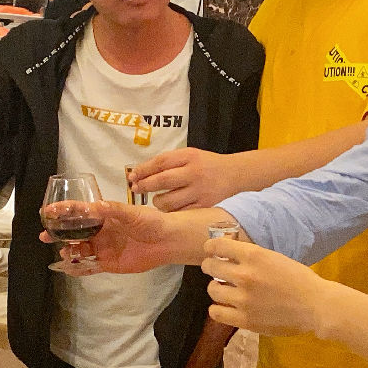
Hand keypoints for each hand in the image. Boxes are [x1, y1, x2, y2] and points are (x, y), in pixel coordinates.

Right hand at [40, 201, 207, 273]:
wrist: (165, 241)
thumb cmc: (150, 221)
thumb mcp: (132, 212)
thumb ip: (113, 210)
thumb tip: (94, 206)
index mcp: (103, 216)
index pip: (79, 212)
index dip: (63, 211)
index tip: (48, 212)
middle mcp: (99, 232)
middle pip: (74, 233)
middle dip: (58, 234)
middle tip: (45, 236)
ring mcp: (102, 248)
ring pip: (79, 250)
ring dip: (68, 251)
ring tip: (63, 252)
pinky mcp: (108, 263)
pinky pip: (89, 267)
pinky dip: (79, 269)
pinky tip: (68, 269)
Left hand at [132, 147, 246, 210]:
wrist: (235, 173)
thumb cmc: (207, 164)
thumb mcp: (190, 155)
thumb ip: (170, 162)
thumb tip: (142, 172)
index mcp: (189, 156)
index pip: (161, 162)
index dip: (143, 169)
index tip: (132, 176)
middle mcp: (194, 173)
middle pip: (162, 181)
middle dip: (145, 186)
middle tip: (136, 189)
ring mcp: (199, 190)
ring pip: (169, 201)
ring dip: (157, 202)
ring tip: (156, 200)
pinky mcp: (204, 205)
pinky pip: (181, 212)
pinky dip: (171, 212)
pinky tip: (169, 209)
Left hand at [202, 239, 335, 337]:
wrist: (315, 305)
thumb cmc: (299, 279)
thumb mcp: (274, 258)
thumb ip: (252, 257)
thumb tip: (229, 254)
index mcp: (254, 256)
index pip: (217, 246)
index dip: (210, 248)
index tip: (210, 251)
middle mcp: (244, 275)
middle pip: (210, 267)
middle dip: (210, 266)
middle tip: (215, 270)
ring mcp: (242, 299)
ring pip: (212, 290)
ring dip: (216, 288)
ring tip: (223, 290)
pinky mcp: (244, 319)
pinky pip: (216, 313)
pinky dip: (218, 309)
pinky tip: (225, 307)